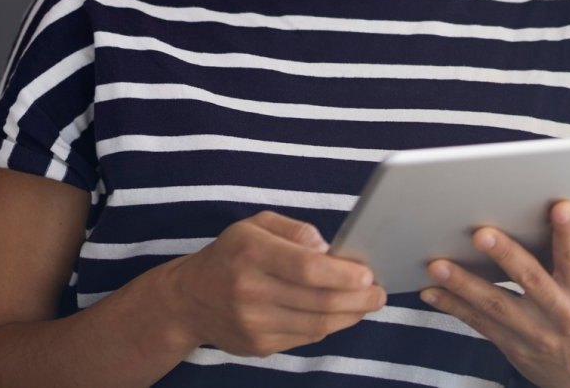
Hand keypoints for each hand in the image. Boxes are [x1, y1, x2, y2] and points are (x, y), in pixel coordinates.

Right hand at [167, 210, 385, 356]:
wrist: (189, 298)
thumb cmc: (233, 253)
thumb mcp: (258, 224)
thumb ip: (297, 231)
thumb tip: (329, 250)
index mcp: (252, 253)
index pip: (308, 269)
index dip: (344, 274)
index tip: (368, 274)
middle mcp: (251, 291)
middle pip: (319, 301)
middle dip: (358, 299)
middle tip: (380, 293)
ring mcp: (254, 323)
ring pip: (317, 325)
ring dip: (350, 316)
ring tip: (367, 304)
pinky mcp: (258, 346)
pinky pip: (305, 338)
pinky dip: (329, 327)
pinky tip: (341, 314)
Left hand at [420, 201, 569, 387]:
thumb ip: (562, 263)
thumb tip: (529, 221)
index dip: (569, 233)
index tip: (561, 208)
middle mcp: (558, 313)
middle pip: (531, 280)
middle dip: (505, 256)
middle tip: (480, 234)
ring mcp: (533, 333)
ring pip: (495, 306)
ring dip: (463, 284)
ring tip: (438, 266)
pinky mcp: (512, 346)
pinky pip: (478, 323)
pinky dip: (452, 306)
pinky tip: (431, 292)